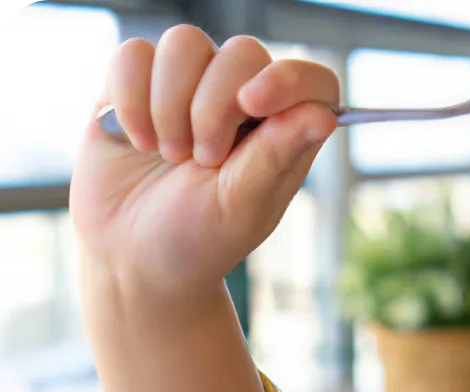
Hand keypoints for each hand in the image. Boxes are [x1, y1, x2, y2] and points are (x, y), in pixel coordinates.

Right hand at [70, 28, 338, 300]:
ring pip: (184, 43)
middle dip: (214, 107)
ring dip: (170, 105)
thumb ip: (276, 155)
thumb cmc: (197, 239)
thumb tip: (324, 114)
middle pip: (241, 53)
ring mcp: (188, 84)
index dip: (289, 80)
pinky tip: (136, 140)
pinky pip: (133, 54)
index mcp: (281, 132)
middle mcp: (238, 98)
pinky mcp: (137, 79)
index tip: (253, 103)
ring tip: (168, 155)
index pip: (311, 82)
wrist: (132, 256)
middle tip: (202, 161)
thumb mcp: (240, 207)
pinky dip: (131, 98)